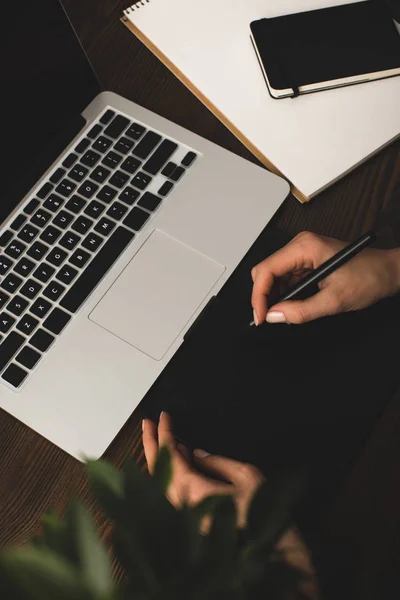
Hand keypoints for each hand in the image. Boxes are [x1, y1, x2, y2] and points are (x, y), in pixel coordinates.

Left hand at [142, 411, 263, 527]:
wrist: (273, 556)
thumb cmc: (264, 517)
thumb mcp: (246, 478)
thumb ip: (217, 463)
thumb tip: (196, 454)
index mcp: (193, 493)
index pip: (169, 457)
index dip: (164, 434)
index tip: (163, 416)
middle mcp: (181, 508)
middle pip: (156, 471)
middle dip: (150, 444)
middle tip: (148, 423)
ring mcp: (183, 520)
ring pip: (161, 484)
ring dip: (160, 458)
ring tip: (162, 437)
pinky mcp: (190, 527)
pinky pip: (172, 494)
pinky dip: (171, 474)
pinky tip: (180, 461)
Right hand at [251, 231, 399, 324]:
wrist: (388, 272)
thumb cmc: (370, 277)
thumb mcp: (334, 300)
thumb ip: (301, 310)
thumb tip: (274, 316)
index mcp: (305, 247)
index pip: (266, 270)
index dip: (259, 296)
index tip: (261, 316)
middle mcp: (301, 245)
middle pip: (265, 272)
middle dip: (264, 296)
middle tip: (269, 318)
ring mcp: (303, 252)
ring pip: (273, 276)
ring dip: (275, 296)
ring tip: (285, 312)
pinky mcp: (307, 260)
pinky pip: (286, 277)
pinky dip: (285, 293)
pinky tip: (293, 304)